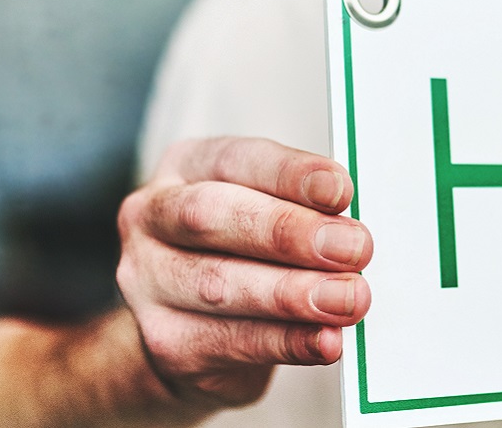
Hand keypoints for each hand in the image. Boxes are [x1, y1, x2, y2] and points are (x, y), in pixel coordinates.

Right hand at [116, 137, 372, 407]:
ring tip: (347, 299)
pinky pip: (231, 341)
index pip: (237, 160)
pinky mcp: (164, 340)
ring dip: (293, 293)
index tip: (341, 190)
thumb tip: (352, 232)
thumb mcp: (268, 217)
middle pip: (213, 216)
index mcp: (186, 167)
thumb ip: (304, 214)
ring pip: (219, 284)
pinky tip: (324, 340)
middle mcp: (153, 217)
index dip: (290, 175)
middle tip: (353, 248)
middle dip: (290, 233)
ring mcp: (148, 281)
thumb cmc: (243, 258)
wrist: (191, 336)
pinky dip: (287, 342)